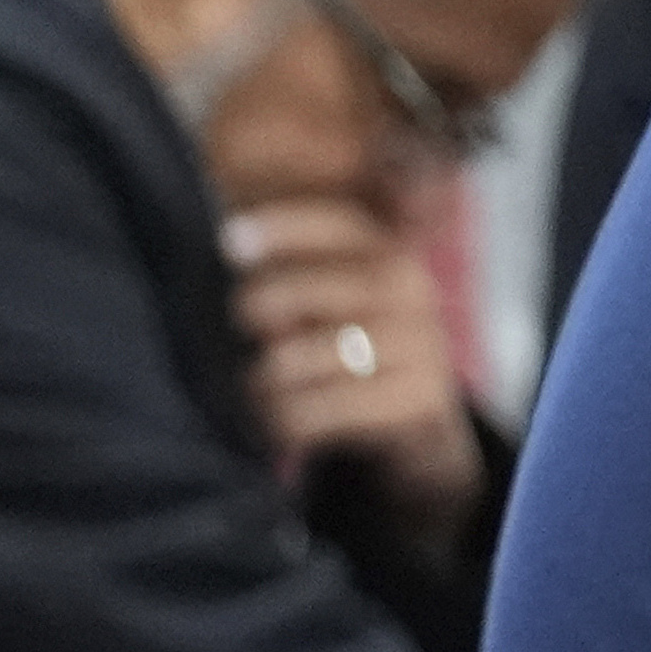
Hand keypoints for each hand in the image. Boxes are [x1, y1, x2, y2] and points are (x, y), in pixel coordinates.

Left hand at [225, 194, 481, 541]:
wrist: (421, 417)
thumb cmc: (349, 347)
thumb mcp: (330, 303)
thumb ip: (290, 280)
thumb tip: (229, 255)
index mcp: (387, 256)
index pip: (335, 228)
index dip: (282, 230)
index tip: (229, 240)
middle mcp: (409, 293)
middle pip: (311, 288)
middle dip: (260, 303)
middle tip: (242, 322)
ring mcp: (419, 344)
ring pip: (303, 356)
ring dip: (263, 376)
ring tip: (256, 385)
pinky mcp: (417, 398)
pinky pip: (321, 408)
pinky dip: (284, 418)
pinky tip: (274, 423)